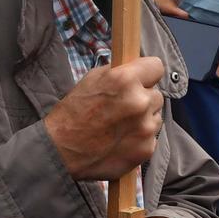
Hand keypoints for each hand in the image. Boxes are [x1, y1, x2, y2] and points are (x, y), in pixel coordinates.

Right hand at [45, 56, 164, 180]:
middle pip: (156, 94)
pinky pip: (151, 137)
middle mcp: (139, 102)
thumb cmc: (73, 112)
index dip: (148, 73)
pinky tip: (120, 141)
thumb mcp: (93, 79)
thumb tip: (139, 70)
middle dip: (143, 99)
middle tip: (123, 108)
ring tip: (120, 126)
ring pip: (156, 116)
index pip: (157, 66)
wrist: (61, 150)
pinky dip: (140, 139)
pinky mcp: (147, 148)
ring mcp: (145, 127)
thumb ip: (120, 73)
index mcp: (125, 80)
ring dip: (143, 119)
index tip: (142, 80)